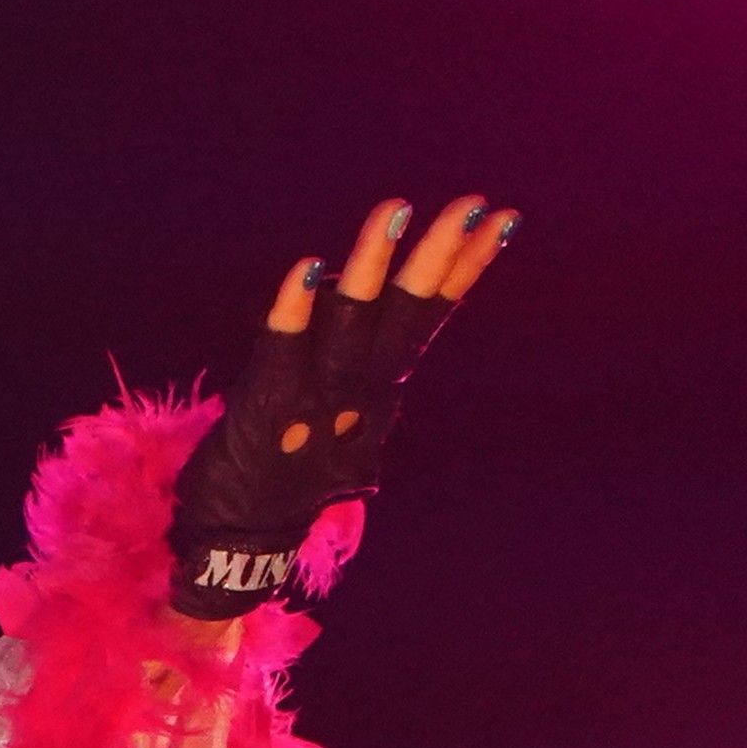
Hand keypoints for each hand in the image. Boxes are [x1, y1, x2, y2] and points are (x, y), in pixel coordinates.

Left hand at [165, 193, 515, 617]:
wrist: (244, 545)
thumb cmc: (287, 474)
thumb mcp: (340, 421)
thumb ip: (359, 377)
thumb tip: (368, 328)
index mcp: (377, 390)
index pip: (426, 317)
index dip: (463, 269)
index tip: (502, 218)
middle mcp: (358, 393)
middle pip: (407, 313)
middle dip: (441, 255)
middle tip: (474, 203)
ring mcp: (317, 403)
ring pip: (354, 324)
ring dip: (373, 265)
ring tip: (396, 211)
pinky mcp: (268, 411)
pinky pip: (284, 351)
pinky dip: (296, 310)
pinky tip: (308, 268)